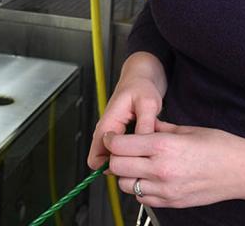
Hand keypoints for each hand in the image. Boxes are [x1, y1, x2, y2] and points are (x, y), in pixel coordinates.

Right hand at [88, 52, 166, 169]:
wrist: (141, 77)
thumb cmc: (141, 86)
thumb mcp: (148, 103)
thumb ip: (145, 125)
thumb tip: (142, 146)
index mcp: (107, 124)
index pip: (96, 158)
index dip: (112, 167)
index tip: (130, 167)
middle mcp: (107, 132)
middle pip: (106, 162)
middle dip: (123, 166)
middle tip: (144, 162)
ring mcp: (113, 135)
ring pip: (116, 158)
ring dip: (130, 160)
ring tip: (148, 154)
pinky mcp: (121, 136)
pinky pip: (124, 152)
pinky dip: (135, 153)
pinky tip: (148, 149)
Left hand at [103, 120, 244, 209]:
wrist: (241, 171)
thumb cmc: (221, 147)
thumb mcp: (187, 129)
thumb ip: (159, 128)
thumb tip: (143, 124)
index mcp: (164, 146)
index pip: (120, 145)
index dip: (111, 139)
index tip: (112, 136)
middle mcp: (161, 170)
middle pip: (117, 166)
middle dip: (114, 156)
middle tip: (120, 149)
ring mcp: (165, 190)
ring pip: (125, 185)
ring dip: (125, 174)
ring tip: (135, 164)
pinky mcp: (171, 203)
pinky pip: (142, 198)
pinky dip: (139, 188)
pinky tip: (148, 177)